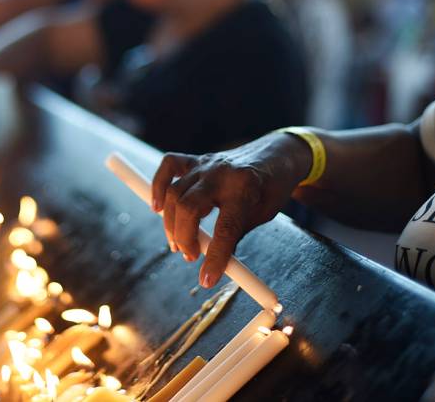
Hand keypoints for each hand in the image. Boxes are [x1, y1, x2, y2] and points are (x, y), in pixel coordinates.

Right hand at [151, 132, 310, 288]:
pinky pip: (168, 166)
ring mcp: (206, 164)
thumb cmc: (271, 188)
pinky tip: (157, 207)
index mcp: (245, 189)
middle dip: (184, 238)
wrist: (277, 154)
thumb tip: (213, 263)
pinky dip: (158, 185)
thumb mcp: (261, 215)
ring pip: (174, 193)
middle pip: (188, 208)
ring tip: (179, 244)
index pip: (225, 229)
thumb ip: (235, 234)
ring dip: (171, 223)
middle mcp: (221, 174)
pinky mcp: (196, 159)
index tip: (206, 280)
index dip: (214, 258)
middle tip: (190, 256)